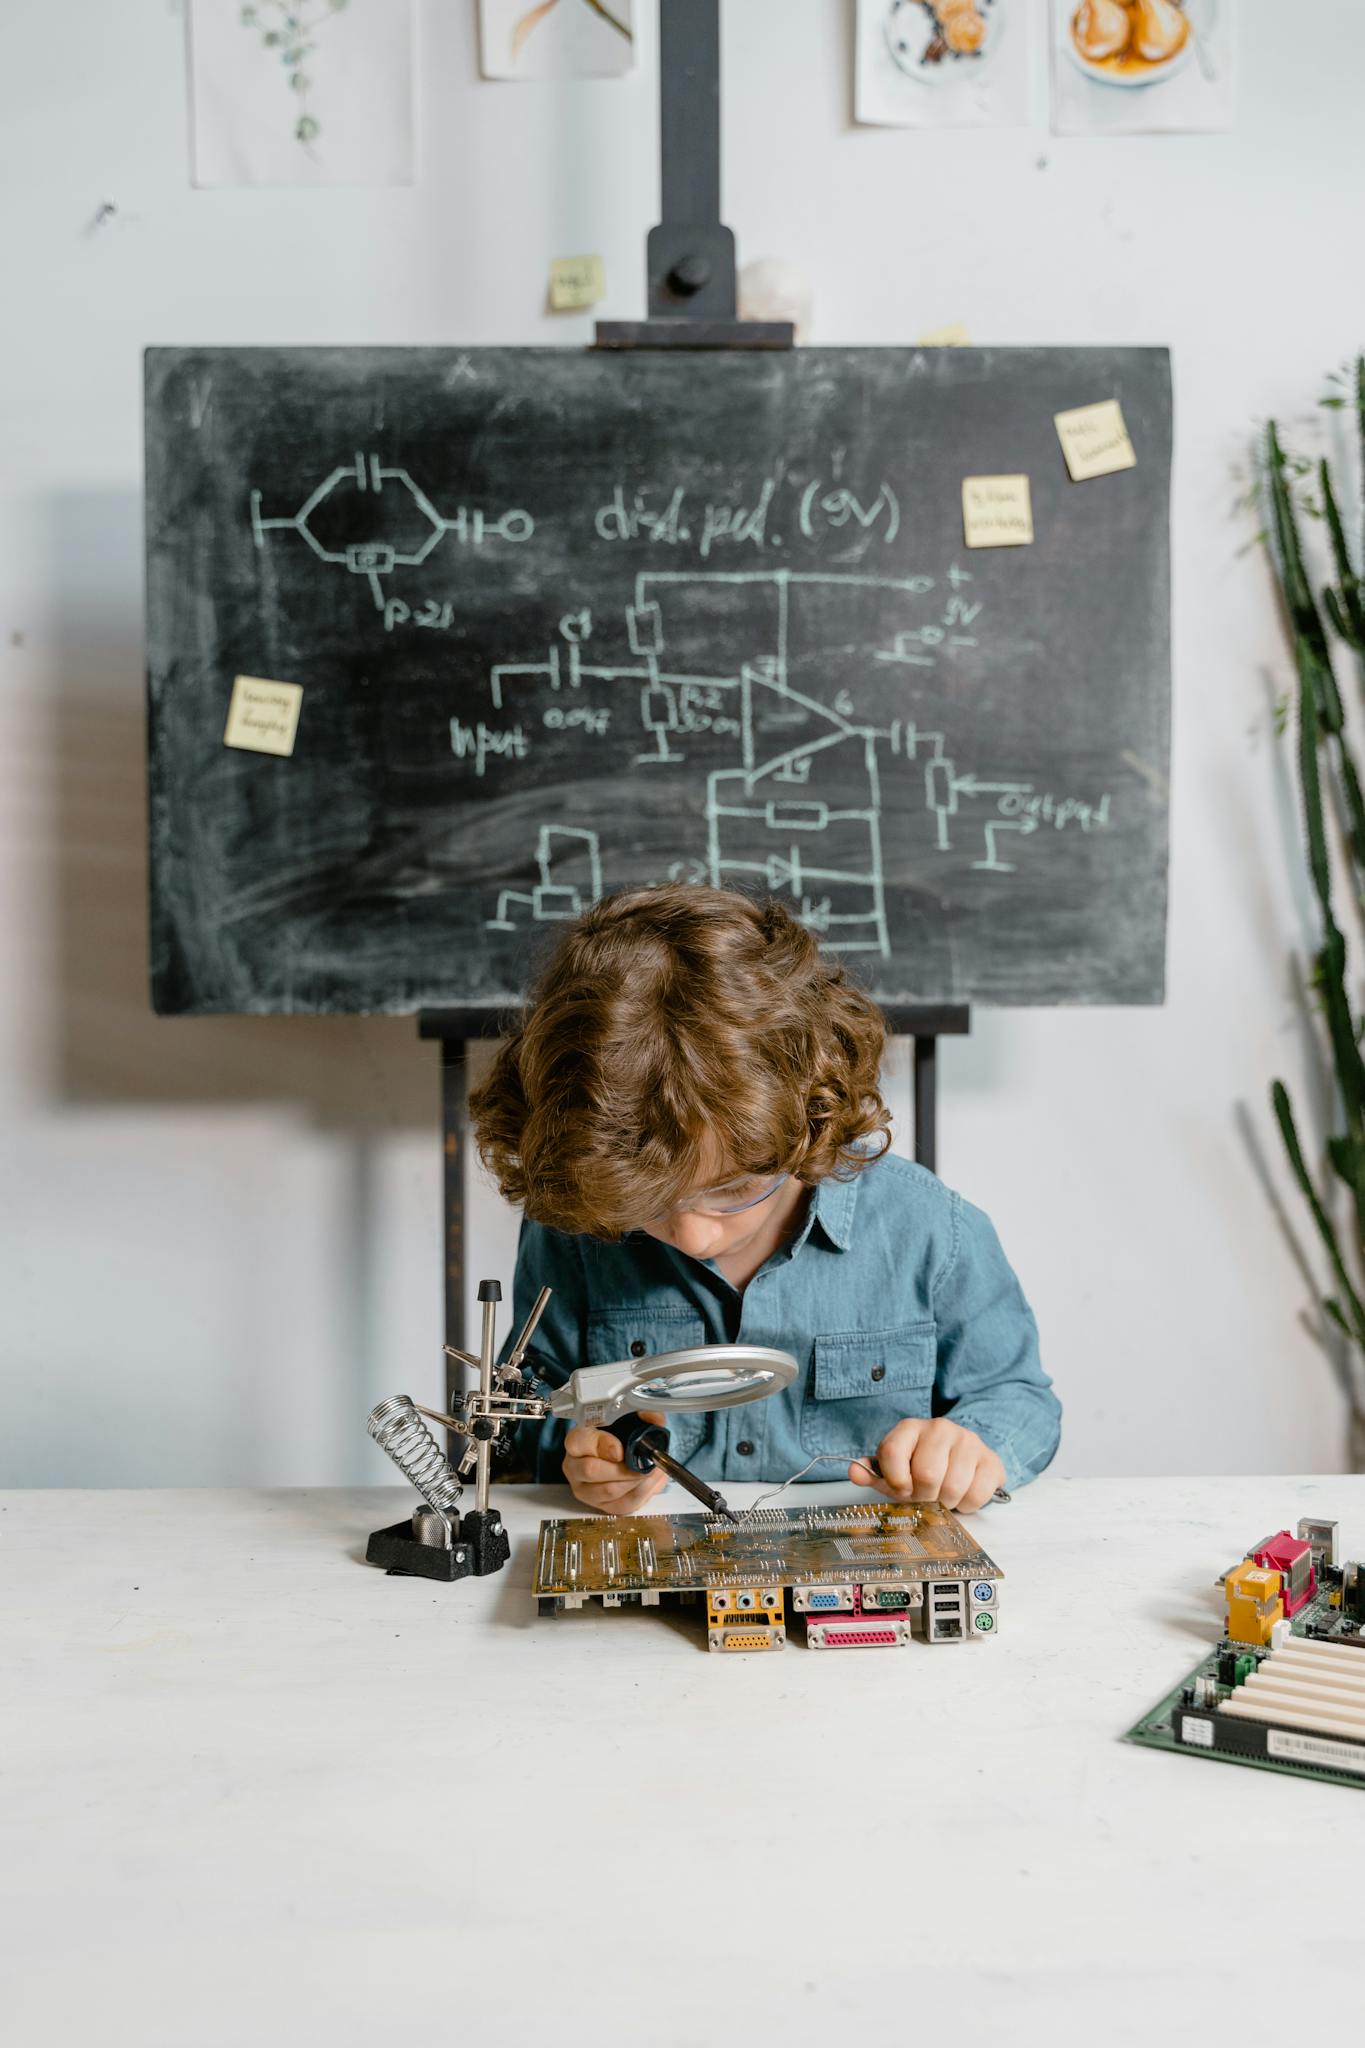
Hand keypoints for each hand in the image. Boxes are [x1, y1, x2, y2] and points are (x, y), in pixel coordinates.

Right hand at [563, 1409, 668, 1515]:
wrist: (620, 1457)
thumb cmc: (620, 1439)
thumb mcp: (628, 1420)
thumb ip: (642, 1415)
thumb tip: (655, 1419)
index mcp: (577, 1441)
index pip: (579, 1442)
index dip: (602, 1445)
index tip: (621, 1450)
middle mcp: (574, 1466)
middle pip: (591, 1470)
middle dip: (623, 1469)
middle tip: (643, 1463)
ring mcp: (584, 1489)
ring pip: (608, 1491)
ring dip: (635, 1482)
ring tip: (650, 1471)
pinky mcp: (599, 1506)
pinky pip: (621, 1505)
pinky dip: (641, 1494)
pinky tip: (649, 1482)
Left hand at [851, 1417, 1003, 1513]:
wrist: (964, 1459)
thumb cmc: (924, 1466)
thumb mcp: (896, 1470)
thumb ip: (874, 1473)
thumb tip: (854, 1471)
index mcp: (910, 1428)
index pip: (892, 1452)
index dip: (895, 1481)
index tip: (902, 1489)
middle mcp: (940, 1428)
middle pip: (927, 1474)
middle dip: (924, 1495)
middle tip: (926, 1495)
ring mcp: (968, 1441)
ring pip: (952, 1487)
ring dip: (946, 1502)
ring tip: (944, 1495)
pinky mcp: (991, 1460)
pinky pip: (976, 1495)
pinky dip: (966, 1506)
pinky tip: (962, 1495)